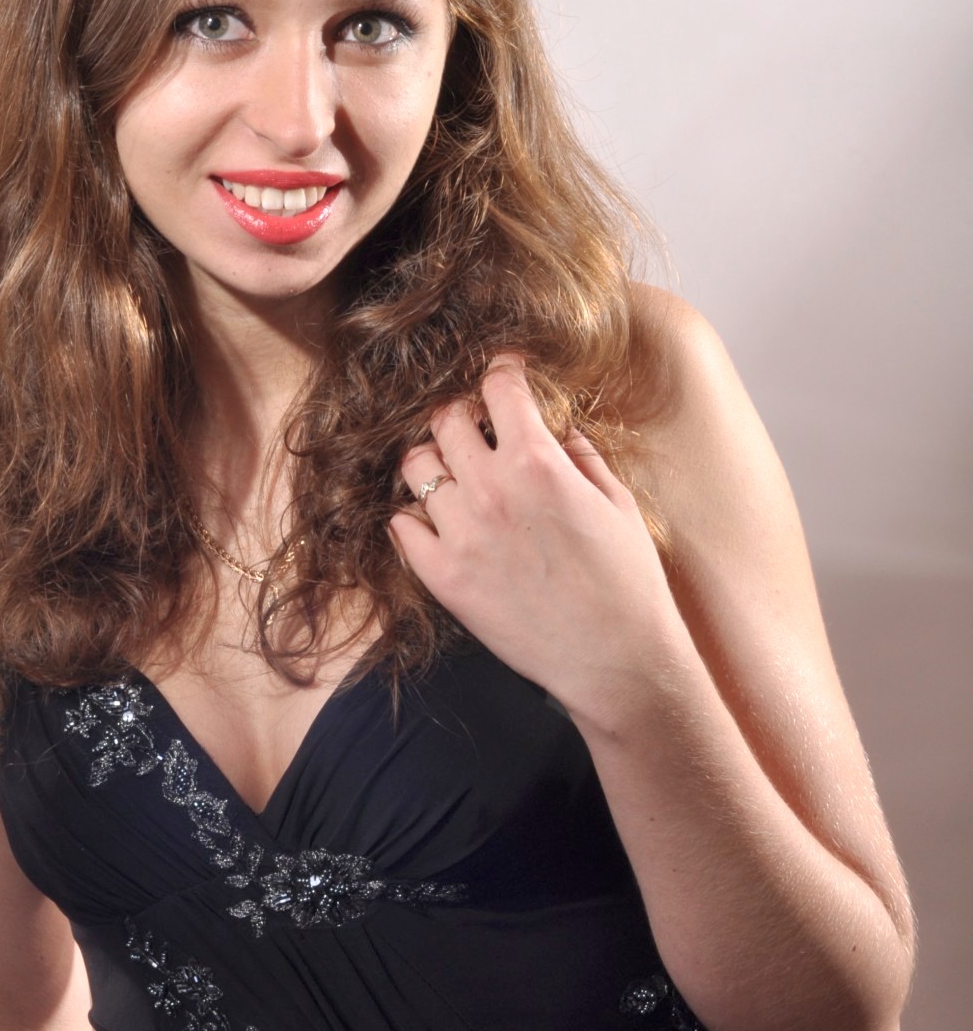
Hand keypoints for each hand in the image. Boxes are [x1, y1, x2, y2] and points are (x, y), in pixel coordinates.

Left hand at [389, 350, 684, 726]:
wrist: (615, 659)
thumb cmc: (627, 581)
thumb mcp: (616, 502)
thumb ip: (579, 455)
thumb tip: (554, 428)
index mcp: (538, 462)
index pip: (498, 388)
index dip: (500, 372)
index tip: (502, 374)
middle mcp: (491, 490)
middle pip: (445, 420)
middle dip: (460, 415)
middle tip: (474, 428)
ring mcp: (460, 534)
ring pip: (415, 468)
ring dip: (434, 463)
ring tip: (455, 476)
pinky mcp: (441, 577)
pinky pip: (402, 526)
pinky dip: (415, 517)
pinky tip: (440, 522)